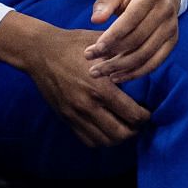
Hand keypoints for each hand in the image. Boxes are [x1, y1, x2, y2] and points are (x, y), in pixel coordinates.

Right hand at [13, 22, 152, 146]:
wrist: (39, 52)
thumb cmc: (74, 45)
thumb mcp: (103, 46)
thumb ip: (125, 57)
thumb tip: (147, 63)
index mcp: (101, 88)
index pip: (133, 115)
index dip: (146, 116)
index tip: (148, 111)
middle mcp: (88, 105)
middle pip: (120, 134)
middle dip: (135, 130)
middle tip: (138, 121)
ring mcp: (75, 114)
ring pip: (104, 141)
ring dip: (118, 137)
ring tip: (124, 126)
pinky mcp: (65, 118)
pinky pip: (87, 140)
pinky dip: (101, 139)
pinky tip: (107, 128)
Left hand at [85, 0, 179, 81]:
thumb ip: (104, 3)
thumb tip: (96, 20)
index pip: (130, 20)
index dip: (112, 36)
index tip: (93, 50)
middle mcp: (165, 12)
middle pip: (137, 40)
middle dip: (111, 55)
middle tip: (90, 63)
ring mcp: (171, 28)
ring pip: (145, 54)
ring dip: (121, 67)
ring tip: (99, 72)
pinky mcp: (172, 42)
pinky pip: (155, 62)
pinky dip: (135, 72)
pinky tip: (117, 76)